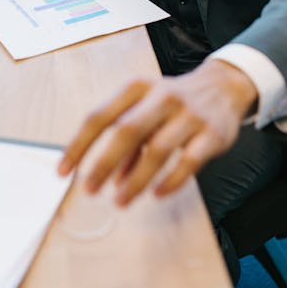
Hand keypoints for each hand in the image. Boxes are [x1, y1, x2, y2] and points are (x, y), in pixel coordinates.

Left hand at [58, 59, 257, 205]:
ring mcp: (189, 114)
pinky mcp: (212, 133)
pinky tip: (157, 194)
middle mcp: (162, 97)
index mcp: (137, 88)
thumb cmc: (174, 101)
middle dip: (103, 163)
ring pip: (157, 150)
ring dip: (135, 180)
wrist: (223, 86)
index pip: (99, 116)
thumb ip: (128, 143)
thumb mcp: (146, 109)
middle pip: (126, 131)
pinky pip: (189, 161)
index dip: (78, 145)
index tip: (62, 171)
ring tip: (120, 201)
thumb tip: (111, 178)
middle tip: (89, 190)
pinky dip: (171, 181)